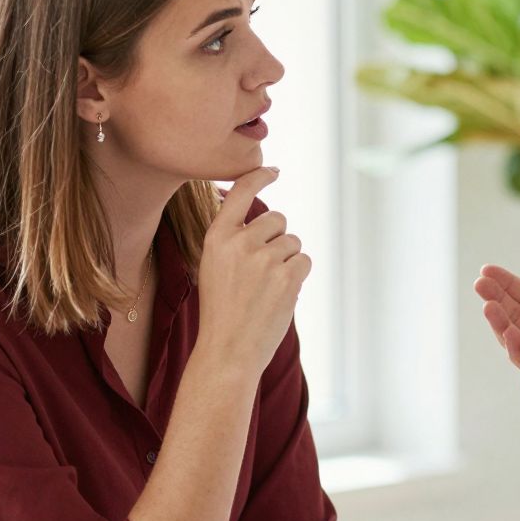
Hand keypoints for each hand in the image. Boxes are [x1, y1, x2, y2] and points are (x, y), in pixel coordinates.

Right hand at [196, 167, 310, 375]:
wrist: (228, 350)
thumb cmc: (222, 312)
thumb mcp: (215, 267)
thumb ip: (236, 241)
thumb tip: (270, 223)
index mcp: (217, 237)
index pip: (239, 192)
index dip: (258, 177)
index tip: (272, 170)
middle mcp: (240, 242)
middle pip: (277, 219)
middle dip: (278, 239)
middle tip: (264, 271)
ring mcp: (264, 258)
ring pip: (293, 242)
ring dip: (288, 261)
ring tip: (268, 288)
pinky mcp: (286, 276)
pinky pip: (304, 261)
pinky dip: (297, 275)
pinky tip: (280, 294)